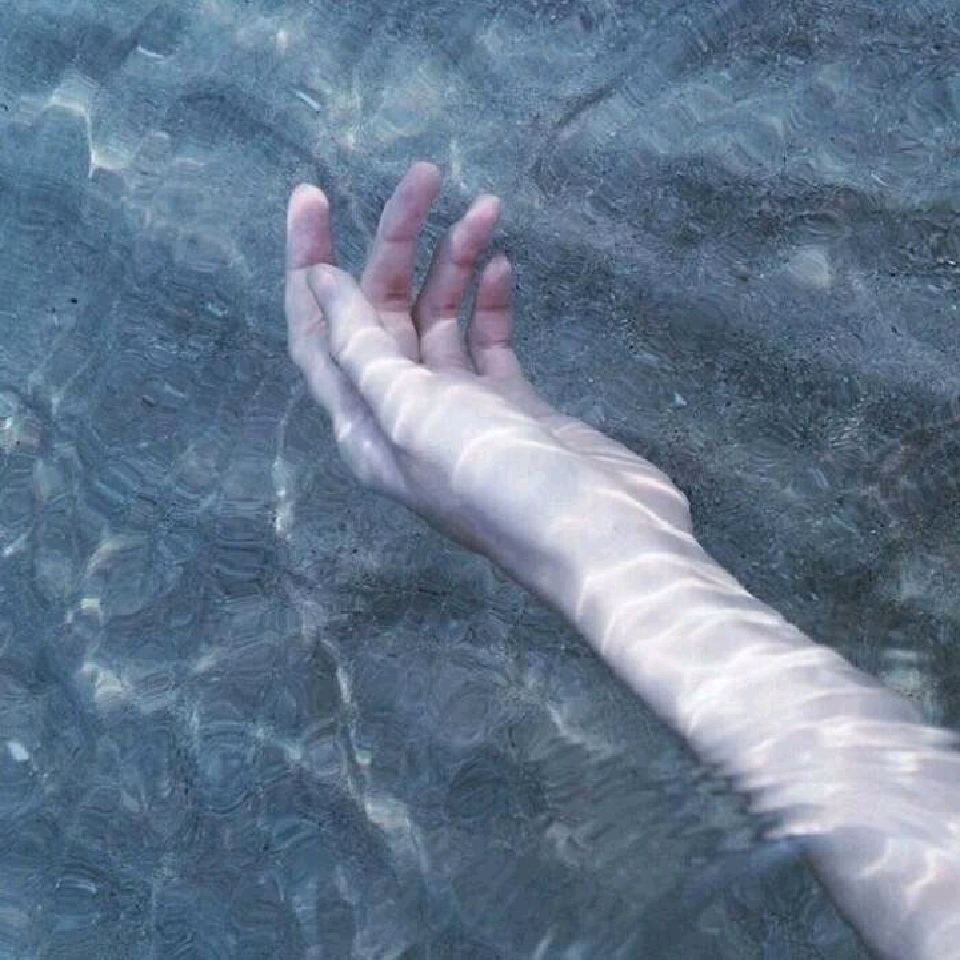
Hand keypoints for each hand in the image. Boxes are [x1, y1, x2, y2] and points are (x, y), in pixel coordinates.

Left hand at [284, 163, 691, 593]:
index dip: (308, 265)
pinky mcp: (514, 407)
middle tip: (426, 175)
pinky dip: (490, 302)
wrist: (605, 537)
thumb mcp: (415, 415)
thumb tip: (322, 287)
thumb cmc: (502, 481)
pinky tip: (503, 266)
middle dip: (397, 243)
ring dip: (454, 262)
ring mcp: (463, 411)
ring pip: (440, 319)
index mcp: (368, 425)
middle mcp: (406, 416)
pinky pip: (487, 341)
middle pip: (382, 314)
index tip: (312, 196)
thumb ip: (363, 351)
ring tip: (486, 207)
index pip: (319, 332)